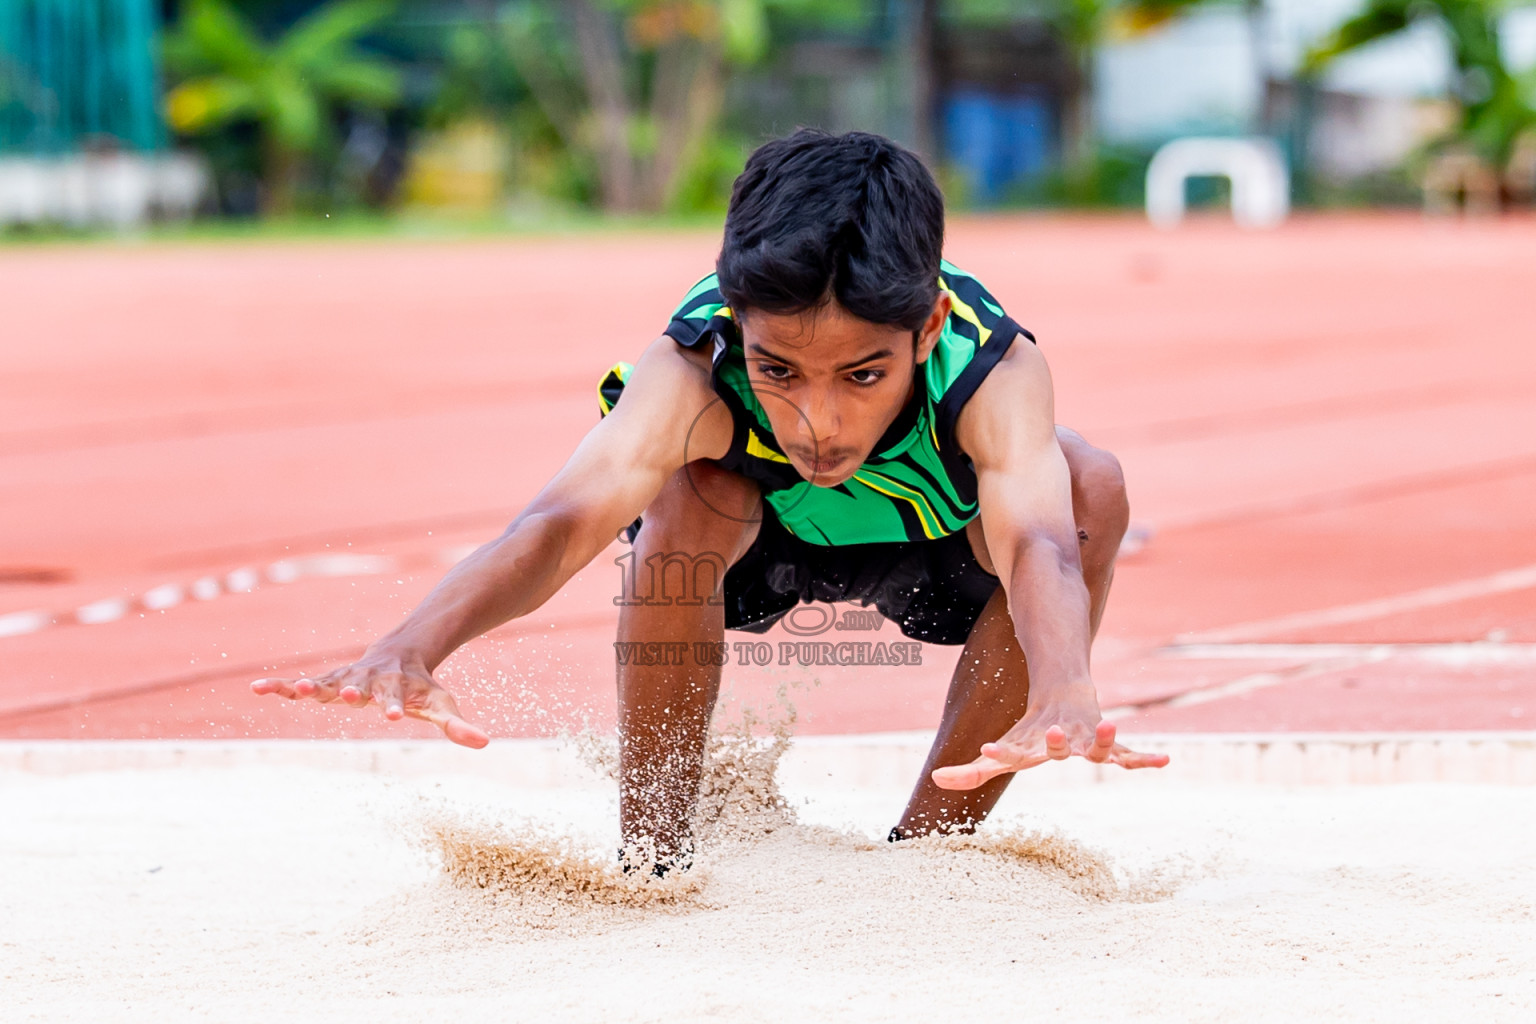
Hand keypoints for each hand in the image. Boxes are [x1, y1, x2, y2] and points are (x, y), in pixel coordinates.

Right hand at [251, 652, 489, 748]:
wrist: (402, 652)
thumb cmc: (422, 685)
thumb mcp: (441, 703)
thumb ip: (457, 725)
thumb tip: (484, 744)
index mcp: (398, 686)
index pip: (399, 698)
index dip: (397, 706)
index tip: (395, 716)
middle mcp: (369, 680)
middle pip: (361, 686)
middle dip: (355, 692)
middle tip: (348, 697)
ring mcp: (345, 679)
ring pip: (327, 682)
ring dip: (312, 686)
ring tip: (294, 690)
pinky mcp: (327, 681)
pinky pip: (300, 683)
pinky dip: (280, 685)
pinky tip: (256, 688)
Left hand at [930, 704, 1166, 790]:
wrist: (1065, 693)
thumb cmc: (1032, 732)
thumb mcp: (1004, 750)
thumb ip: (972, 771)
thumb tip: (936, 780)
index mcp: (1033, 745)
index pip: (1015, 752)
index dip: (1002, 754)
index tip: (987, 752)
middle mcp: (1060, 741)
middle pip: (1058, 745)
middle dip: (1055, 741)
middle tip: (1052, 732)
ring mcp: (1086, 741)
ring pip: (1098, 744)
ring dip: (1104, 740)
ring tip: (1111, 729)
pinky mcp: (1108, 745)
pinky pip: (1129, 755)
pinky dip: (1145, 758)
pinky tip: (1165, 762)